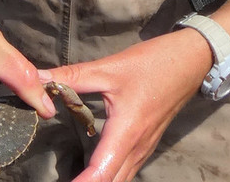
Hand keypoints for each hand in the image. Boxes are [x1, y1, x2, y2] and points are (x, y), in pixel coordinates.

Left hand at [40, 30, 211, 181]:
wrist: (191, 60)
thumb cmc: (153, 64)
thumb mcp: (110, 68)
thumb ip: (72, 77)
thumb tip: (38, 79)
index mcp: (126, 132)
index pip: (100, 173)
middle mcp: (137, 147)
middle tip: (62, 181)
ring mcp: (145, 148)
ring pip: (121, 179)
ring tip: (74, 179)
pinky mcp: (147, 143)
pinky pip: (127, 170)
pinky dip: (110, 176)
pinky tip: (94, 171)